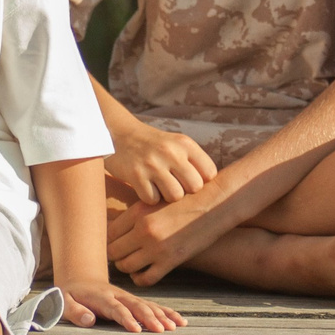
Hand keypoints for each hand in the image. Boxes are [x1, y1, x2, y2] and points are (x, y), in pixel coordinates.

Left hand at [56, 277, 185, 332]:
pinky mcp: (135, 301)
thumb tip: (90, 320)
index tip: (137, 330)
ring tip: (176, 326)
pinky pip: (153, 306)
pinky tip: (180, 321)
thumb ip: (75, 312)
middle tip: (162, 331)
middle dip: (150, 318)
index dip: (126, 319)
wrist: (79, 279)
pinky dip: (167, 312)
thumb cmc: (70, 295)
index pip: (116, 309)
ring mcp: (128, 297)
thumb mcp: (64, 302)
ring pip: (148, 305)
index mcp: (101, 297)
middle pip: (137, 306)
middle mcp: (118, 296)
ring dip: (163, 315)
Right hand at [104, 121, 218, 204]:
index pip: (210, 173)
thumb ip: (195, 162)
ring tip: (161, 187)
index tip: (191, 181)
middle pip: (194, 187)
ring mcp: (153, 163)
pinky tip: (146, 187)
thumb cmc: (154, 146)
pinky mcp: (136, 175)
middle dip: (186, 191)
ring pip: (175, 196)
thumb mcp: (177, 145)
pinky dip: (150, 198)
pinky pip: (152, 199)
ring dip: (168, 197)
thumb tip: (214, 192)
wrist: (119, 135)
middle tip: (175, 186)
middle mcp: (171, 152)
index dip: (202, 181)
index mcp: (185, 144)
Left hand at [106, 193, 224, 285]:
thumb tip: (116, 226)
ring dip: (126, 267)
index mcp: (138, 211)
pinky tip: (143, 272)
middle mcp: (144, 230)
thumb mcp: (157, 199)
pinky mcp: (170, 261)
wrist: (215, 204)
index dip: (108, 240)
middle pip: (112, 251)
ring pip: (125, 267)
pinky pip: (144, 279)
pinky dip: (140, 279)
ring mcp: (156, 247)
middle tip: (121, 255)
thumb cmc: (186, 199)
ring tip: (132, 263)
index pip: (108, 233)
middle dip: (115, 255)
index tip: (114, 243)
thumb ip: (137, 213)